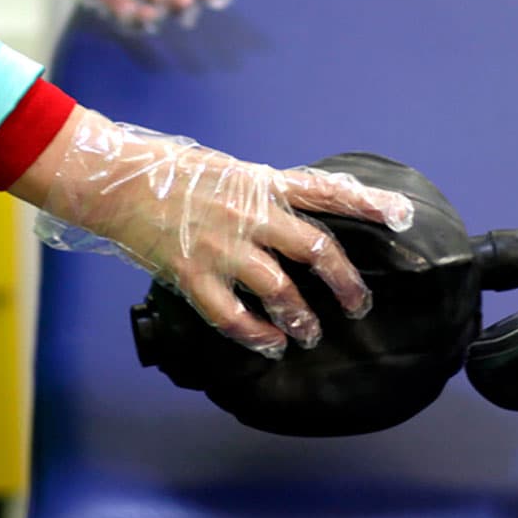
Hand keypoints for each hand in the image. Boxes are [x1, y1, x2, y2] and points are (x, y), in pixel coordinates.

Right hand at [9, 107, 414, 355]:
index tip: (403, 217)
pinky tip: (270, 345)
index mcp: (262, 184)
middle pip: (315, 249)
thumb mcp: (230, 172)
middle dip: (345, 283)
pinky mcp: (192, 273)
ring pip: (280, 289)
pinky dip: (257, 335)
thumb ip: (265, 196)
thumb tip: (299, 219)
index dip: (368, 204)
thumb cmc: (173, 175)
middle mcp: (250, 214)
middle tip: (359, 306)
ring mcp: (222, 246)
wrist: (115, 180)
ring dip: (302, 318)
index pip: (327, 191)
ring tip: (309, 335)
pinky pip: (233, 315)